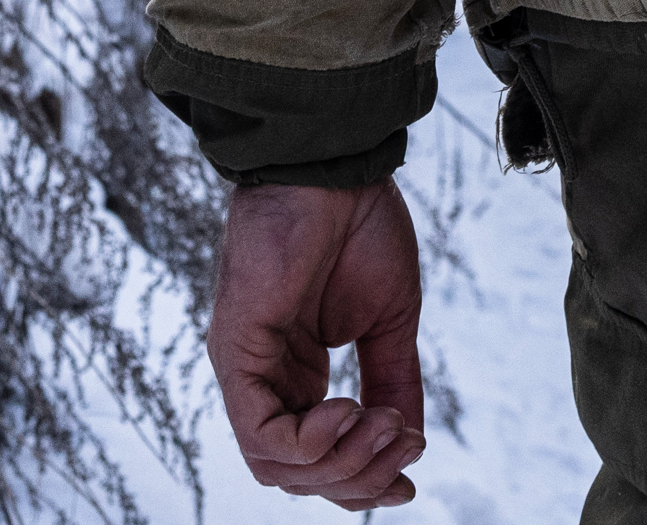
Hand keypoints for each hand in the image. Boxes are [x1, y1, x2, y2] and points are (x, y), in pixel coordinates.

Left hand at [209, 180, 427, 505]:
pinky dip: (309, 441)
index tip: (409, 478)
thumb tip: (410, 444)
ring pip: (276, 466)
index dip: (362, 481)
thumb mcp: (388, 320)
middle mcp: (265, 378)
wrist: (337, 166)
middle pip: (297, 474)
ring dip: (339, 462)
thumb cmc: (356, 226)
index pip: (316, 458)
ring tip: (381, 425)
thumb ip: (393, 382)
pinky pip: (260, 431)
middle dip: (358, 477)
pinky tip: (348, 411)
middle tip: (404, 443)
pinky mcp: (237, 349)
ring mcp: (246, 366)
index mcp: (296, 372)